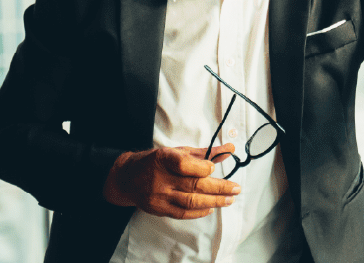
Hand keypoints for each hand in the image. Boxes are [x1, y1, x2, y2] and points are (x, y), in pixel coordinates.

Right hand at [103, 143, 241, 218]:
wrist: (126, 178)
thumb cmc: (156, 162)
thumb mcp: (177, 152)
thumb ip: (204, 153)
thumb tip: (230, 150)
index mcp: (164, 159)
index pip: (184, 165)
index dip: (202, 168)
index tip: (213, 168)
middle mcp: (160, 178)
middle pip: (194, 185)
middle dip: (219, 188)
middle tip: (236, 189)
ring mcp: (159, 196)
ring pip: (191, 201)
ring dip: (214, 201)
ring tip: (229, 200)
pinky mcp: (158, 209)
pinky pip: (182, 213)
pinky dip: (199, 212)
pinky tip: (211, 208)